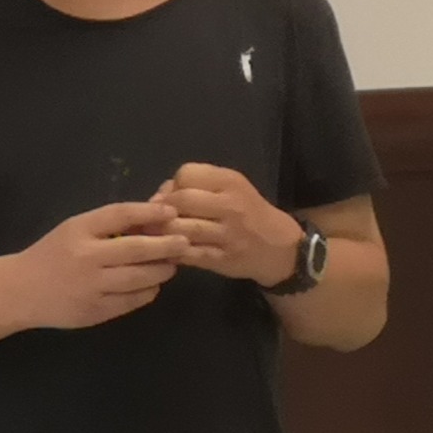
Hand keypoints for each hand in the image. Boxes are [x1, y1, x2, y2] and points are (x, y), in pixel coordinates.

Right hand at [3, 201, 187, 329]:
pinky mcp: (95, 312)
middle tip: (185, 242)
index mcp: (78, 230)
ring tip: (171, 265)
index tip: (171, 211)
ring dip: (161, 270)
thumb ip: (109, 225)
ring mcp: (91, 287)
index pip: (120, 214)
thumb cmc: (52, 254)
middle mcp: (85, 258)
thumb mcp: (74, 230)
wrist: (19, 292)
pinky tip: (152, 285)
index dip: (149, 211)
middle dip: (166, 245)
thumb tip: (155, 217)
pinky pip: (131, 301)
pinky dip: (147, 292)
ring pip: (139, 278)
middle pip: (136, 249)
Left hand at [155, 164, 303, 286]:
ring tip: (154, 236)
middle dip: (162, 210)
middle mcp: (230, 205)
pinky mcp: (224, 259)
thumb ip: (196, 185)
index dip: (171, 186)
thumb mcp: (228, 187)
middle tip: (155, 220)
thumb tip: (158, 195)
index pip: (187, 174)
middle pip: (182, 200)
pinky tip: (168, 251)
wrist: (278, 245)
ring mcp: (228, 234)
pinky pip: (190, 255)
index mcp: (229, 181)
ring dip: (162, 233)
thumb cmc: (247, 211)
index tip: (168, 199)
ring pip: (184, 229)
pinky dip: (174, 252)